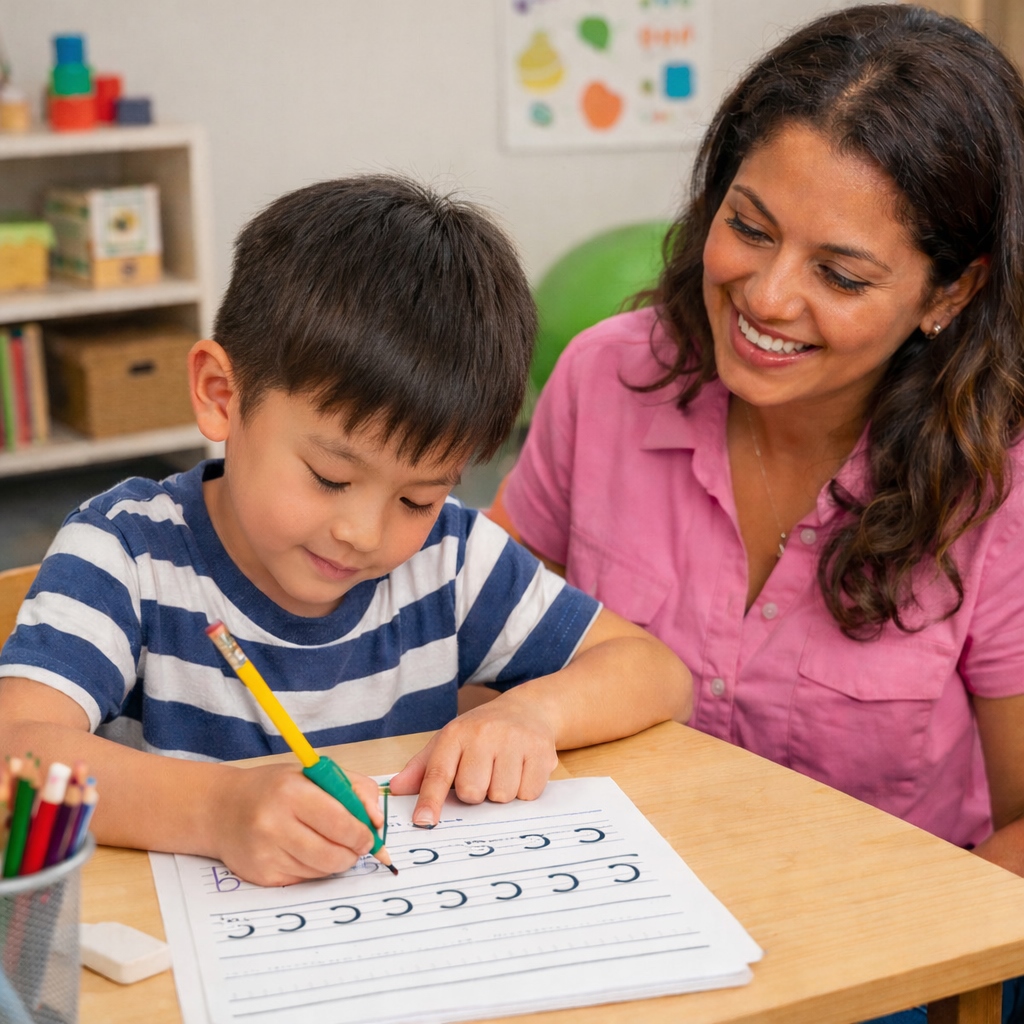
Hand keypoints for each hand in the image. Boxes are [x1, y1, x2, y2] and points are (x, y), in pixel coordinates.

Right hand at [206, 762, 383, 885]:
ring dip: (336, 862)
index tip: (369, 836)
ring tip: (330, 845)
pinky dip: (314, 869)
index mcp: (292, 792)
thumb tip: (377, 822)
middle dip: (353, 853)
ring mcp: (266, 853)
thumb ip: (355, 789)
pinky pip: (304, 880)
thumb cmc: (275, 788)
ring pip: (322, 871)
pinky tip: (305, 852)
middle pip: (334, 854)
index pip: (341, 823)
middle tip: (356, 845)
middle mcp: (275, 823)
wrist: (222, 808)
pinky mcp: (261, 875)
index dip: (363, 834)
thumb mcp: (315, 774)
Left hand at [389, 692, 558, 827]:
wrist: (527, 709)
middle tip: (483, 775)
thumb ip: (423, 768)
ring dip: (501, 793)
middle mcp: (485, 733)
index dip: (430, 800)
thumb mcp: (449, 742)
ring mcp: (515, 740)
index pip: (438, 773)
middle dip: (476, 793)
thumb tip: (396, 789)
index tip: (424, 821)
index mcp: (456, 733)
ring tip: (503, 771)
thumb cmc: (482, 732)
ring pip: (501, 796)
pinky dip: (524, 791)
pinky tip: (522, 770)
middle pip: (472, 792)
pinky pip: (527, 794)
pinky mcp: (541, 751)